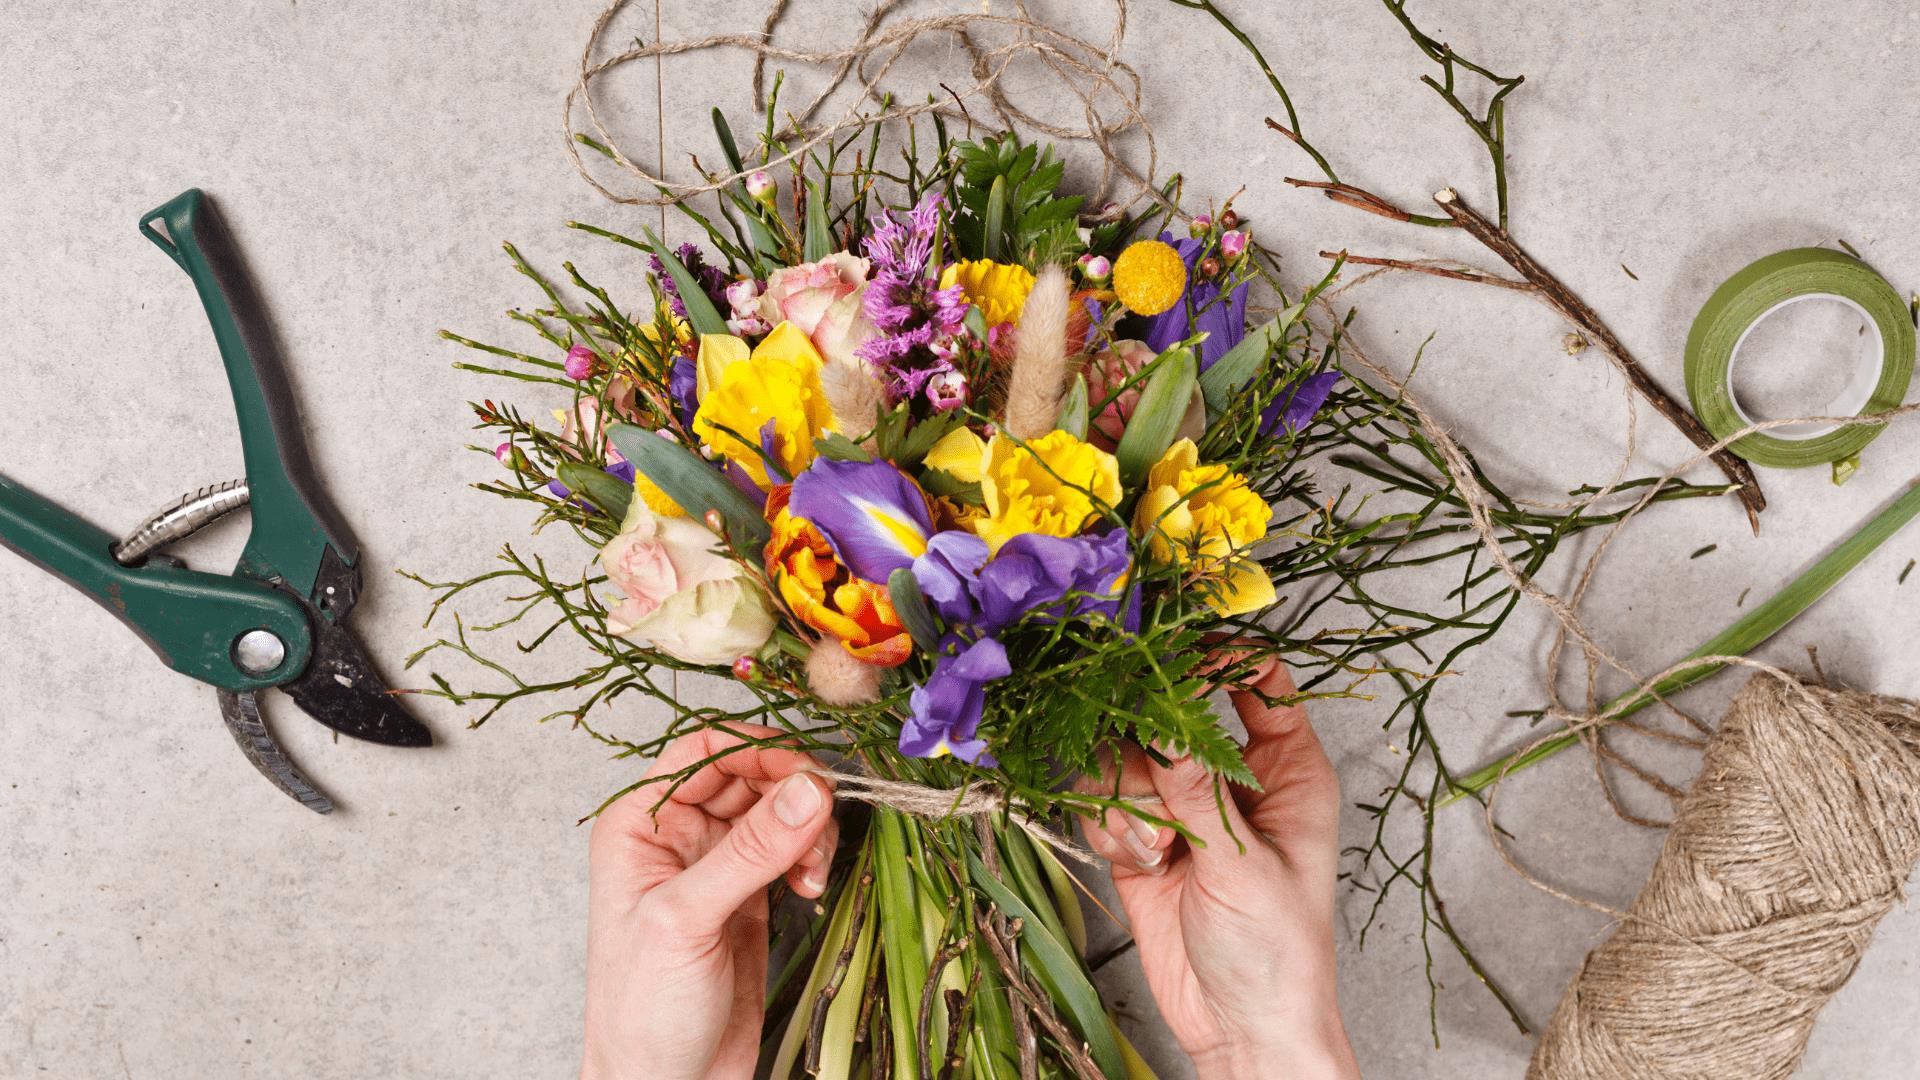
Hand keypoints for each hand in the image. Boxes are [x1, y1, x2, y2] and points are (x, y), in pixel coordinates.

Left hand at [581, 725, 838, 1079]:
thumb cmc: (642, 1013)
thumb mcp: (686, 922)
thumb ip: (749, 852)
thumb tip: (808, 789)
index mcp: (639, 825)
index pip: (703, 752)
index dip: (758, 751)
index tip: (806, 771)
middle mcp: (676, 837)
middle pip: (749, 776)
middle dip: (792, 791)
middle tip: (825, 818)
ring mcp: (716, 867)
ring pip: (777, 812)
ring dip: (808, 828)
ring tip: (814, 868)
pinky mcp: (750, 899)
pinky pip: (791, 851)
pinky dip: (812, 857)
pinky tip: (812, 884)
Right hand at [1077, 659, 1358, 1079]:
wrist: (1240, 1028)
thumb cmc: (1278, 953)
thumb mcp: (1244, 866)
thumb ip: (1197, 791)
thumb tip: (1165, 722)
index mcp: (1286, 772)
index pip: (1258, 683)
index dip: (1219, 660)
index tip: (1175, 661)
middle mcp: (1230, 781)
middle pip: (1172, 712)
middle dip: (1149, 739)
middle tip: (1141, 761)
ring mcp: (1183, 809)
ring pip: (1126, 756)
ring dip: (1127, 796)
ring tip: (1153, 845)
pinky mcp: (1141, 841)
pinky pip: (1104, 803)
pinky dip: (1111, 829)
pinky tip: (1140, 864)